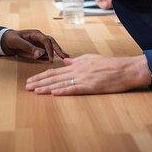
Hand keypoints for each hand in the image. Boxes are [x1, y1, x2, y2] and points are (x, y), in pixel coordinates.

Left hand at [1, 29, 68, 60]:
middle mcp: (40, 38)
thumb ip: (28, 47)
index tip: (51, 59)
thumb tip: (39, 54)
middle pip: (52, 42)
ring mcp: (39, 43)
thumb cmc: (11, 39)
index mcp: (36, 34)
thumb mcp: (17, 42)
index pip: (46, 41)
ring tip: (66, 58)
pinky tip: (58, 60)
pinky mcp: (38, 49)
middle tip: (66, 57)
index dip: (50, 50)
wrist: (6, 41)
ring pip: (51, 47)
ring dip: (58, 52)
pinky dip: (53, 56)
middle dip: (59, 49)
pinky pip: (47, 52)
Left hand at [26, 53, 151, 94]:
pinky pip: (74, 88)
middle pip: (54, 76)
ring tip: (34, 91)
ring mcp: (84, 78)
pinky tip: (54, 93)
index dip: (41, 75)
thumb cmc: (110, 64)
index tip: (31, 80)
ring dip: (46, 87)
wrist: (125, 69)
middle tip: (26, 87)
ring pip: (61, 83)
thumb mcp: (91, 58)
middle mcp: (77, 70)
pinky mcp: (91, 86)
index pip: (55, 70)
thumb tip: (65, 62)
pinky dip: (63, 91)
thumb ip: (77, 61)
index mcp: (77, 64)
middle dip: (39, 81)